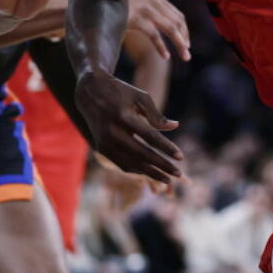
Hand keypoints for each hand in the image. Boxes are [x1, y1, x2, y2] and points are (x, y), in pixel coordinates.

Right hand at [76, 69, 182, 184]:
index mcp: (124, 116)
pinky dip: (136, 170)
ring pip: (131, 163)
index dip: (166, 148)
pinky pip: (121, 163)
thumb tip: (175, 127)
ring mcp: (104, 142)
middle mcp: (112, 131)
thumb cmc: (121, 92)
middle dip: (161, 165)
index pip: (150, 136)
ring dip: (150, 173)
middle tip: (178, 174)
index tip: (181, 157)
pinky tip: (150, 173)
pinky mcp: (101, 147)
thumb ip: (156, 114)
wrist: (91, 93)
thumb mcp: (140, 97)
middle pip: (142, 154)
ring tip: (167, 179)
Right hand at [125, 0, 191, 60]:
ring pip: (170, 28)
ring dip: (179, 44)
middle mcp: (153, 0)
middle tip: (187, 55)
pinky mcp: (137, 18)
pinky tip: (166, 57)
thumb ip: (155, 14)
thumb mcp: (141, 7)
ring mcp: (145, 8)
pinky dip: (161, 47)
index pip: (178, 15)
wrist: (99, 1)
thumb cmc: (120, 9)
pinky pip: (154, 35)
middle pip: (177, 22)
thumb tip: (174, 30)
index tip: (186, 45)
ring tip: (184, 57)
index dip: (184, 31)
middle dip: (184, 39)